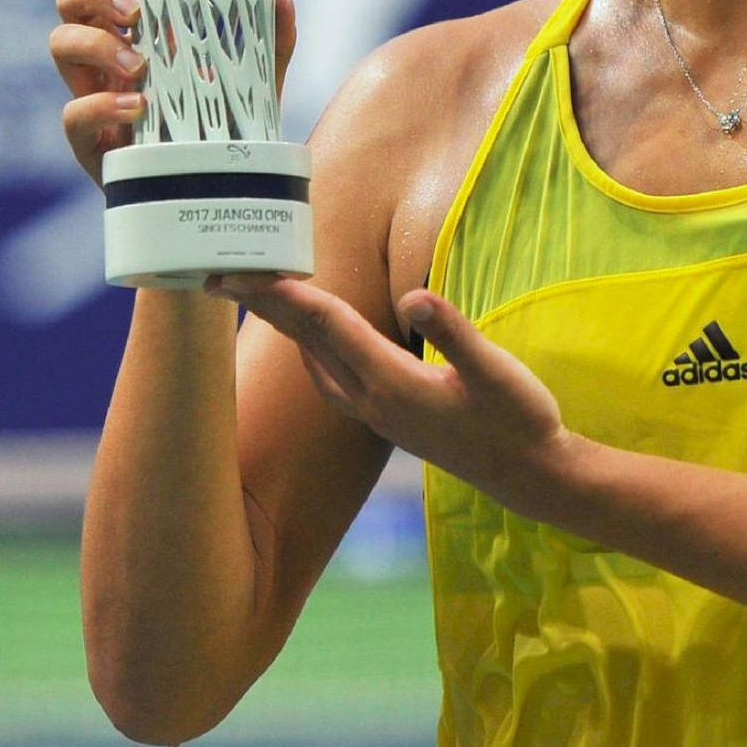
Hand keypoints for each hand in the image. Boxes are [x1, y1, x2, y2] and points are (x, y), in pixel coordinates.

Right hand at [51, 0, 297, 187]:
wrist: (215, 200)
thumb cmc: (227, 134)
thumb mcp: (257, 84)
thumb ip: (271, 43)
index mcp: (150, 31)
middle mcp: (113, 55)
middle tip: (137, 11)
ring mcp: (95, 94)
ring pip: (60, 42)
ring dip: (98, 45)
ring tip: (142, 67)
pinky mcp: (90, 140)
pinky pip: (72, 111)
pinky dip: (103, 104)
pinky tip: (141, 108)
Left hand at [207, 274, 577, 517]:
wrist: (529, 476)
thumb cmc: (517, 419)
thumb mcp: (494, 371)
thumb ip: (454, 333)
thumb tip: (415, 296)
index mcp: (390, 382)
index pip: (324, 325)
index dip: (283, 293)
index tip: (242, 270)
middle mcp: (372, 399)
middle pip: (305, 340)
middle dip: (263, 304)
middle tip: (218, 270)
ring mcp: (376, 413)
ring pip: (312, 359)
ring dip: (282, 325)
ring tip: (255, 294)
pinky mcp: (387, 418)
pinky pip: (330, 378)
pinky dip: (309, 348)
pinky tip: (310, 341)